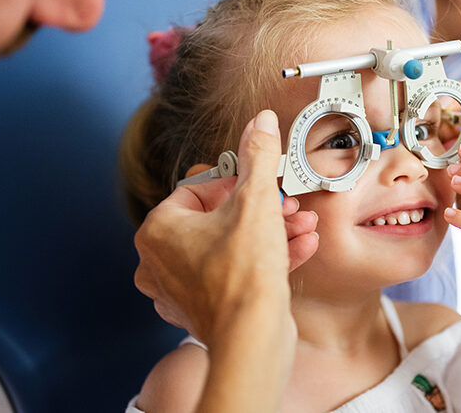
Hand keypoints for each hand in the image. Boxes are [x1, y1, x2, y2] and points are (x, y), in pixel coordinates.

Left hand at [133, 110, 318, 344]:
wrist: (253, 338)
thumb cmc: (244, 276)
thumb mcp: (256, 200)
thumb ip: (257, 156)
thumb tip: (258, 122)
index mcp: (158, 229)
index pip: (199, 188)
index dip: (238, 183)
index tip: (262, 184)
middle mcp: (160, 260)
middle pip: (218, 218)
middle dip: (263, 209)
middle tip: (287, 205)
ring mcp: (180, 289)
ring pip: (230, 246)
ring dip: (271, 232)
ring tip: (302, 225)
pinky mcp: (204, 310)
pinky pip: (235, 272)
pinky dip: (266, 259)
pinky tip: (299, 248)